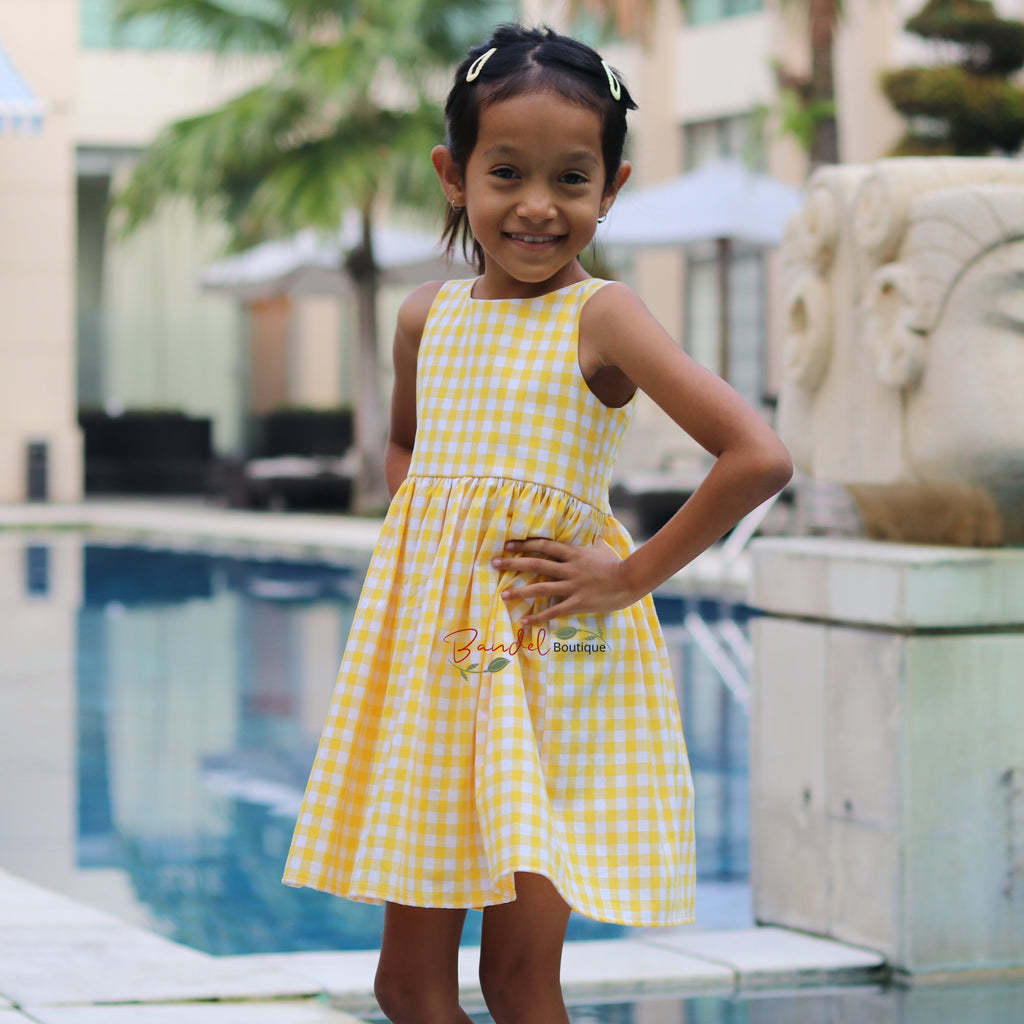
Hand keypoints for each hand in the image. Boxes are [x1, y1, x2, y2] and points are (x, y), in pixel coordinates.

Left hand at [490, 537, 639, 626]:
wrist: (631, 580)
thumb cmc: (616, 564)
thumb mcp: (600, 548)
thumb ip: (588, 541)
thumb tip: (587, 530)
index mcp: (573, 553)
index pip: (544, 545)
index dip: (525, 544)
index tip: (507, 544)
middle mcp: (569, 568)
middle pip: (536, 564)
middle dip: (513, 564)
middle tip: (494, 563)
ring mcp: (573, 586)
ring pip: (541, 588)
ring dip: (520, 591)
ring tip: (502, 594)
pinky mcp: (578, 602)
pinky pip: (555, 610)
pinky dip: (538, 616)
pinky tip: (524, 620)